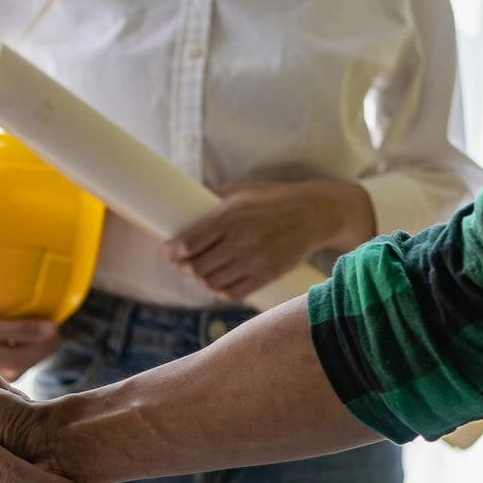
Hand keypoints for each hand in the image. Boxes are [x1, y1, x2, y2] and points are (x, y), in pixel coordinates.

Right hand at [0, 289, 59, 380]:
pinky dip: (14, 351)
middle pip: (41, 351)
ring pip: (30, 356)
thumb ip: (23, 330)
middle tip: (19, 326)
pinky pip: (19, 362)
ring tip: (5, 336)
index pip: (50, 344)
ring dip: (25, 343)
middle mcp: (16, 378)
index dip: (49, 328)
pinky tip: (0, 347)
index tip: (39, 319)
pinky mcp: (3, 381)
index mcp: (15, 365)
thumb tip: (56, 329)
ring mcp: (9, 381)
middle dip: (37, 337)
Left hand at [163, 179, 374, 302]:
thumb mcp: (243, 190)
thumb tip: (185, 204)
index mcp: (230, 215)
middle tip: (183, 264)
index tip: (166, 253)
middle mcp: (240, 240)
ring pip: (211, 282)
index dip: (171, 252)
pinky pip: (232, 293)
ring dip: (201, 280)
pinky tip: (219, 283)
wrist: (315, 213)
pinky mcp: (267, 275)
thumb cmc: (274, 199)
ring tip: (201, 273)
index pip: (188, 243)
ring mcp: (254, 260)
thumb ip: (214, 198)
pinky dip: (220, 290)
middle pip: (196, 267)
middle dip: (184, 267)